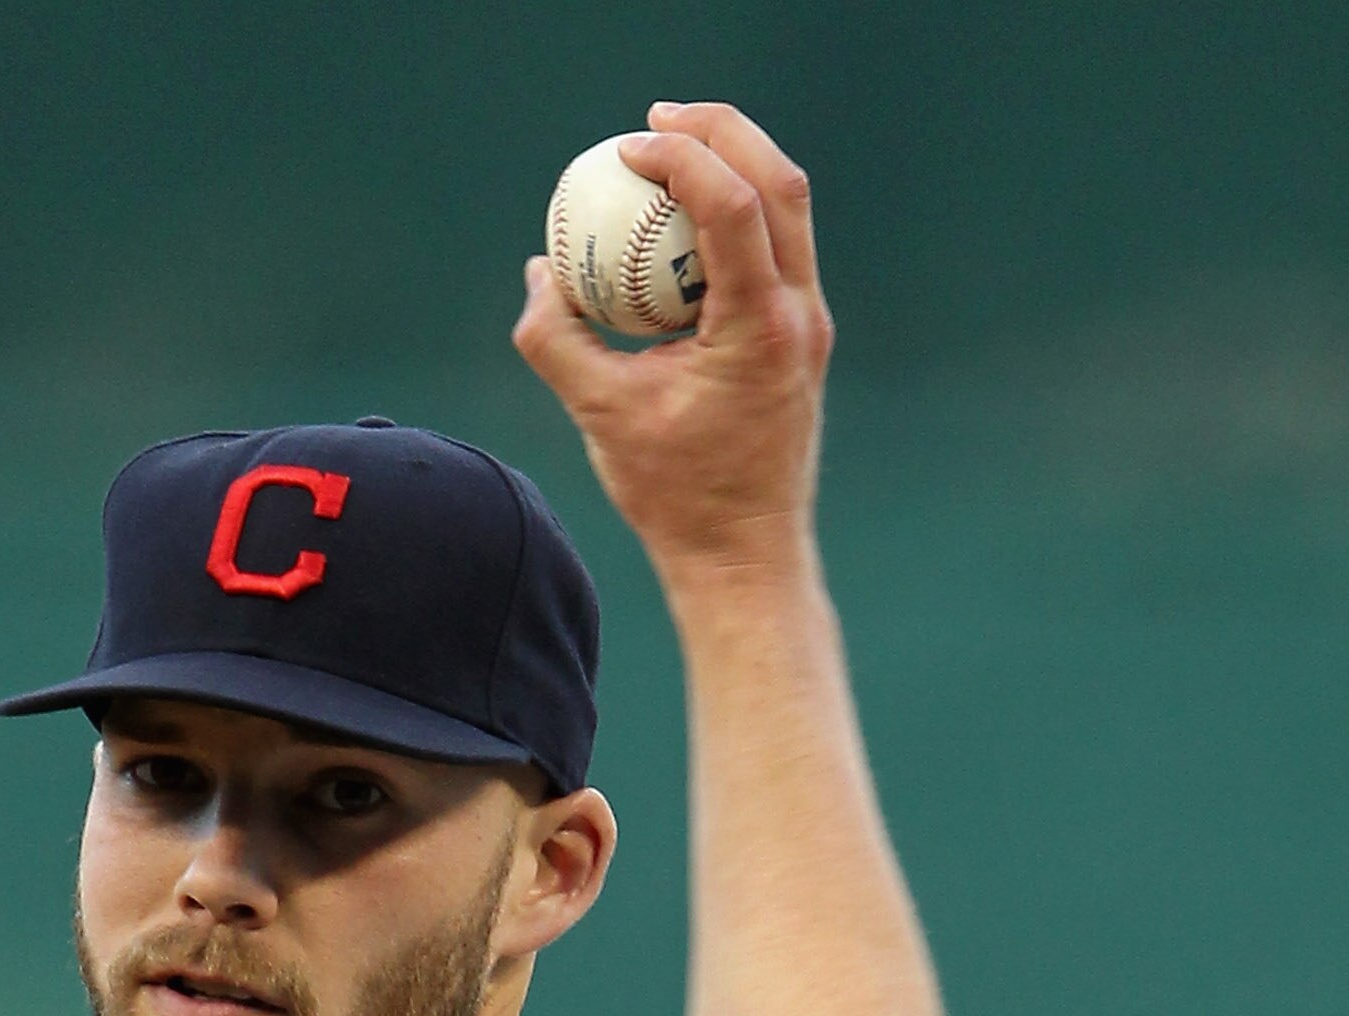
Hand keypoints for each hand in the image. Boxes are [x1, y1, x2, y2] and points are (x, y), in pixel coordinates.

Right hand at [514, 101, 833, 586]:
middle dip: (719, 131)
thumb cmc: (678, 499)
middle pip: (779, 180)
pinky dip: (734, 219)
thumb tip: (540, 274)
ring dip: (733, 167)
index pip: (733, 204)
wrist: (746, 560)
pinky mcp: (801, 340)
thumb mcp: (601, 417)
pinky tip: (681, 230)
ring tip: (670, 158)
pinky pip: (775, 251)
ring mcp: (809, 326)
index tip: (626, 150)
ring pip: (788, 209)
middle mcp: (799, 316)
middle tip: (655, 123)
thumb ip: (557, 340)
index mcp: (760, 328)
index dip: (680, 157)